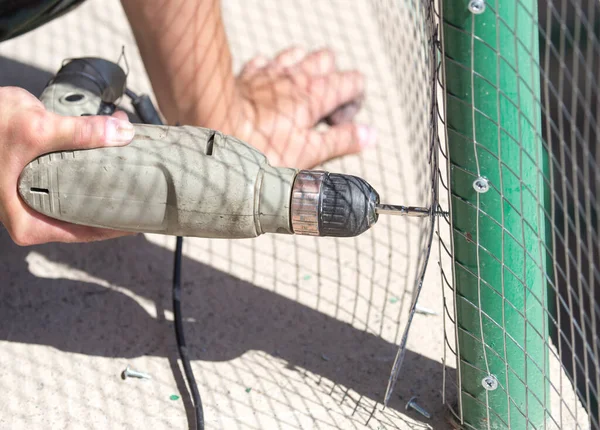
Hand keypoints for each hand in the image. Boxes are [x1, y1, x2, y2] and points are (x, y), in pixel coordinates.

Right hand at [0, 87, 135, 245]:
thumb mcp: (35, 129)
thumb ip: (80, 133)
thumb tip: (124, 132)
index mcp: (28, 224)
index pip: (86, 234)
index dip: (119, 227)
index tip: (147, 219)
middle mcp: (29, 217)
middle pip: (85, 218)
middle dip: (116, 204)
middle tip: (148, 196)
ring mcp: (32, 201)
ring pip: (78, 199)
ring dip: (105, 183)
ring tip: (136, 176)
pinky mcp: (33, 183)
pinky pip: (69, 183)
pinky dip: (89, 171)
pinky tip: (111, 157)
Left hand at [220, 48, 375, 168]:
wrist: (217, 129)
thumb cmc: (262, 146)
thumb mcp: (309, 152)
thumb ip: (342, 140)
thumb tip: (370, 135)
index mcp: (316, 95)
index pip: (352, 81)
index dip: (354, 101)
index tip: (339, 124)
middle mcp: (296, 76)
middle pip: (327, 60)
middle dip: (331, 79)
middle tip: (320, 110)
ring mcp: (271, 72)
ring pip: (297, 54)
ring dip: (303, 70)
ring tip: (297, 98)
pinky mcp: (248, 75)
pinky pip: (265, 62)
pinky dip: (271, 72)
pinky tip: (267, 90)